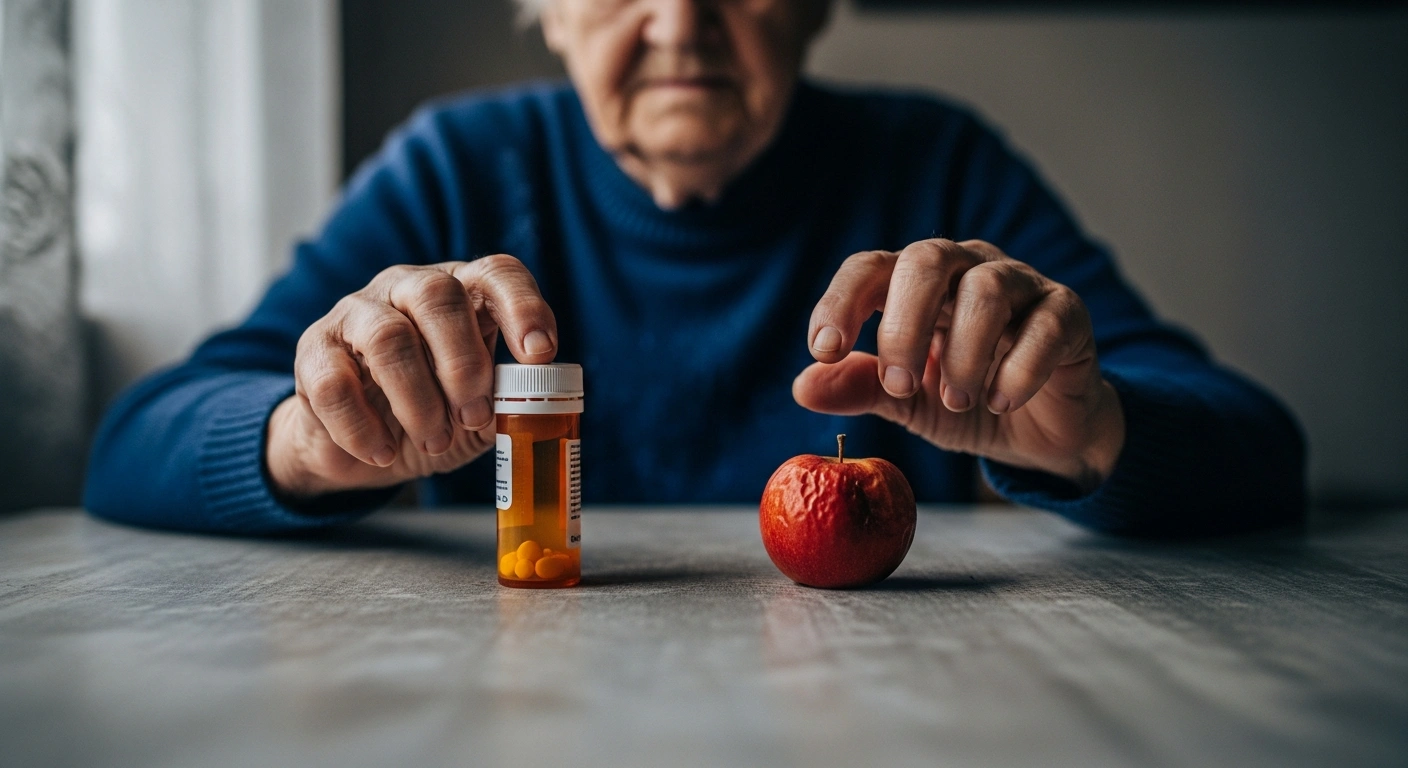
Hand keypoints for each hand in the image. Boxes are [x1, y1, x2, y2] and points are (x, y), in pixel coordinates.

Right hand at [266, 256, 556, 498]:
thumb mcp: (481, 411)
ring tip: (435, 441)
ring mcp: (358, 313)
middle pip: (438, 295)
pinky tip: (382, 451)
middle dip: (464, 363)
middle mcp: (409, 288)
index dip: (522, 306)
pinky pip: (335, 382)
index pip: (496, 273)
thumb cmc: (435, 413)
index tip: (539, 353)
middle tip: (474, 416)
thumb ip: (508, 402)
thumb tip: (536, 405)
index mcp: (462, 294)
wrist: (362, 444)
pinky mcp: (315, 350)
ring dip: (418, 400)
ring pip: (388, 337)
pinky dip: (363, 427)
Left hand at [793, 239, 1124, 490]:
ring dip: (963, 353)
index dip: (842, 301)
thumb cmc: (965, 400)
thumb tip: (802, 386)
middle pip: (927, 261)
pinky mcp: (1068, 313)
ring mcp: (1022, 285)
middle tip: (898, 385)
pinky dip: (1018, 369)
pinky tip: (1001, 402)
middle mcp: (967, 269)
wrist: (1039, 432)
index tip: (822, 351)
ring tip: (957, 400)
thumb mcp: (905, 401)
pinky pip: (1046, 325)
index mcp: (917, 283)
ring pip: (987, 289)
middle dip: (904, 325)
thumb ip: (860, 387)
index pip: (870, 266)